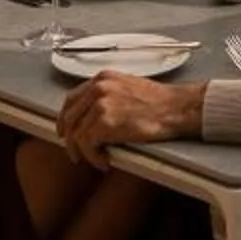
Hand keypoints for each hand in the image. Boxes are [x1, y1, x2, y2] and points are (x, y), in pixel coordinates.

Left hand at [57, 72, 204, 166]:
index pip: (71, 98)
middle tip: (74, 152)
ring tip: (95, 159)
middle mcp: (98, 88)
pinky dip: (93, 157)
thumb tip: (92, 115)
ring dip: (83, 152)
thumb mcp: (127, 87)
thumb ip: (107, 95)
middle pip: (69, 117)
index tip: (65, 130)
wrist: (175, 108)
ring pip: (76, 134)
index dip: (65, 117)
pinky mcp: (106, 123)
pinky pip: (87, 145)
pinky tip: (104, 160)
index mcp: (102, 79)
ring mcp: (100, 105)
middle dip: (68, 138)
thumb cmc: (158, 101)